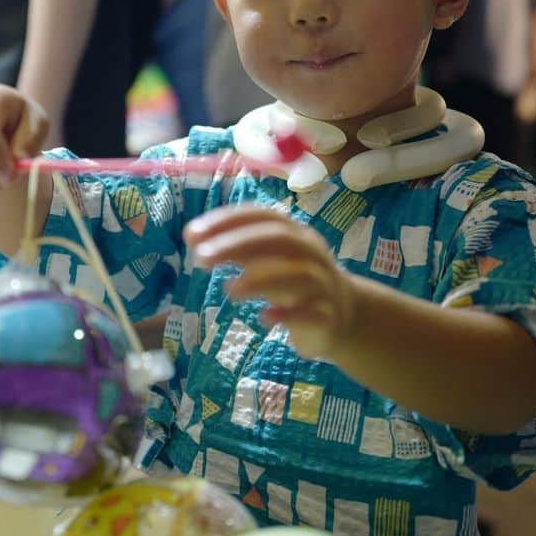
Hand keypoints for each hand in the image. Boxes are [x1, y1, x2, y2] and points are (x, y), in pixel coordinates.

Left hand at [184, 205, 355, 358]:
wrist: (344, 314)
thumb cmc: (294, 281)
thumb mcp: (265, 260)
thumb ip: (235, 248)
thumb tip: (194, 236)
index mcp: (293, 233)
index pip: (260, 217)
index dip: (226, 221)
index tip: (192, 234)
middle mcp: (310, 251)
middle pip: (278, 238)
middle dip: (237, 244)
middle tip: (201, 257)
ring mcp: (322, 282)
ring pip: (298, 274)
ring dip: (261, 279)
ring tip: (228, 290)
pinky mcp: (328, 314)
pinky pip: (311, 311)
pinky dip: (288, 313)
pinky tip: (264, 318)